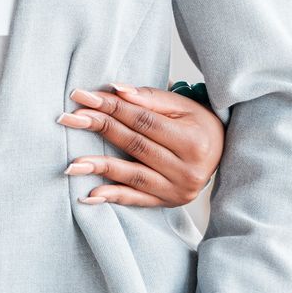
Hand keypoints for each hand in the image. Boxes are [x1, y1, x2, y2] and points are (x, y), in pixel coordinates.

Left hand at [60, 84, 225, 207]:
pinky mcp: (168, 202)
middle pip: (134, 145)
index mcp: (192, 141)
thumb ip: (150, 99)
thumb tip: (116, 91)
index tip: (81, 96)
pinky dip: (113, 197)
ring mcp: (178, 189)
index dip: (111, 107)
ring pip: (132, 175)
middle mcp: (187, 169)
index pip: (143, 121)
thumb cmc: (198, 125)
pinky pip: (136, 200)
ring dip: (100, 168)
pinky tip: (90, 195)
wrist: (224, 154)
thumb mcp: (183, 107)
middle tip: (67, 118)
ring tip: (71, 164)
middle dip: (98, 128)